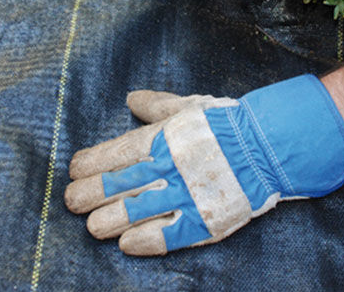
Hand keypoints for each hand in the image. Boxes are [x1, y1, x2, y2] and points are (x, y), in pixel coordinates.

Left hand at [64, 75, 343, 255]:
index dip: (89, 164)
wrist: (270, 146)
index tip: (74, 170)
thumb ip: (158, 106)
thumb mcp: (191, 107)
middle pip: (117, 185)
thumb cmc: (228, 123)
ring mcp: (185, 196)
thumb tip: (131, 99)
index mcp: (164, 138)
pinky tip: (126, 244)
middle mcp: (169, 167)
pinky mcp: (204, 220)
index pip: (115, 153)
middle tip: (73, 202)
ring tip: (93, 227)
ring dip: (108, 221)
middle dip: (89, 195)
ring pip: (134, 212)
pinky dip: (143, 240)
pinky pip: (167, 235)